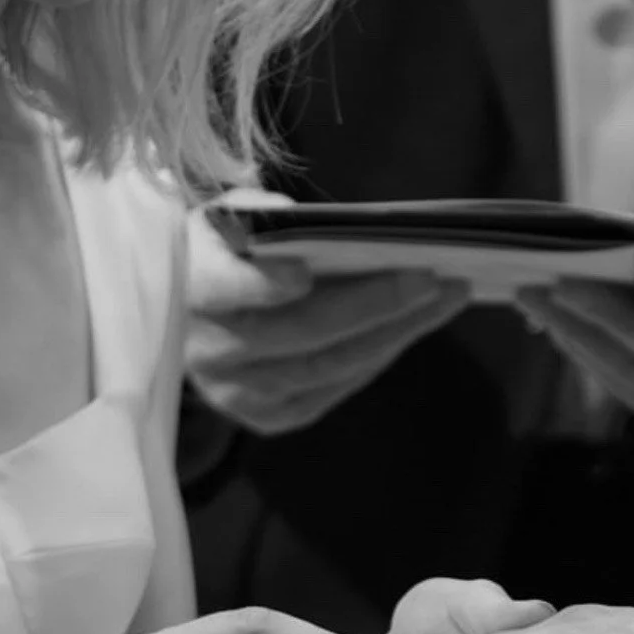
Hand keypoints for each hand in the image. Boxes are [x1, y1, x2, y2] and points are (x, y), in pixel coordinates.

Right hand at [185, 191, 472, 435]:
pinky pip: (331, 389)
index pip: (221, 290)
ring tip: (443, 298)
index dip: (262, 287)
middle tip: (430, 279)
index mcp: (189, 289)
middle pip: (299, 332)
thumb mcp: (230, 219)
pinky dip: (376, 357)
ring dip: (393, 332)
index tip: (304, 274)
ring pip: (327, 366)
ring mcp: (238, 392)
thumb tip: (309, 226)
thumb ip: (259, 216)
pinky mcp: (265, 417)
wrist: (194, 316)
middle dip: (372, 304)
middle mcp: (209, 351)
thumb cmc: (224, 252)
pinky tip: (411, 327)